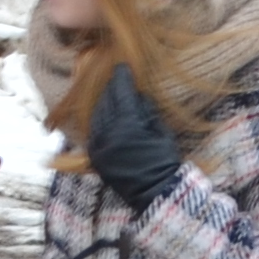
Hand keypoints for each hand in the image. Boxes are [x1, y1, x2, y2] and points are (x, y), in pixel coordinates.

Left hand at [79, 66, 181, 205]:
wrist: (155, 192)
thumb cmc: (164, 160)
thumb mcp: (160, 131)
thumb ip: (145, 110)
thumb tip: (137, 93)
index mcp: (126, 126)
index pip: (120, 94)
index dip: (121, 78)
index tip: (122, 66)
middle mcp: (107, 134)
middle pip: (105, 102)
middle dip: (112, 88)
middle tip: (118, 77)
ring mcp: (98, 146)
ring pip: (96, 114)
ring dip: (104, 101)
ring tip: (112, 92)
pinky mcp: (94, 155)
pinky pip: (93, 129)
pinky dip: (99, 117)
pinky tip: (105, 111)